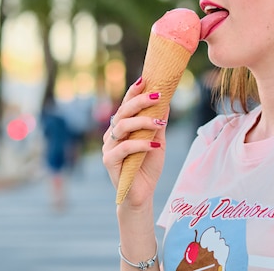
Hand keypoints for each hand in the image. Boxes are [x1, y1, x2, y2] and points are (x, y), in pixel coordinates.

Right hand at [102, 77, 167, 207]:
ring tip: (160, 121)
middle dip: (139, 101)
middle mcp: (112, 135)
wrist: (142, 194)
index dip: (133, 92)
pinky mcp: (109, 161)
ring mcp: (108, 148)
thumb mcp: (157, 141)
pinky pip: (124, 148)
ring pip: (122, 127)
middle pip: (122, 112)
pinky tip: (155, 144)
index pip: (125, 106)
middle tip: (157, 95)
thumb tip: (165, 101)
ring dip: (143, 121)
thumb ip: (158, 123)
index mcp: (121, 128)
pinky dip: (141, 144)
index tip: (145, 79)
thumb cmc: (148, 166)